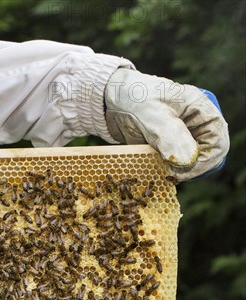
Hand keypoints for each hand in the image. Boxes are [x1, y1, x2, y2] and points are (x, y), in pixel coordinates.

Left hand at [104, 69, 228, 180]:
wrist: (108, 99)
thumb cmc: (133, 97)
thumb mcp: (151, 114)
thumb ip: (170, 136)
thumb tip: (186, 161)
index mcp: (200, 109)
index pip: (217, 140)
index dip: (205, 160)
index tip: (183, 171)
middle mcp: (194, 124)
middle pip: (206, 154)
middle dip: (191, 168)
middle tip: (171, 176)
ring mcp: (180, 137)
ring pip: (188, 162)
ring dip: (176, 172)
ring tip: (160, 173)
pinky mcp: (165, 147)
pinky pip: (170, 165)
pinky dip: (163, 171)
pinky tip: (152, 172)